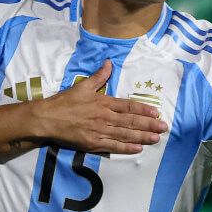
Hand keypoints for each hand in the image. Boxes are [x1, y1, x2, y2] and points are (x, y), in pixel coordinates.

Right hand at [34, 60, 167, 153]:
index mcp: (103, 102)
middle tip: (164, 128)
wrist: (47, 119)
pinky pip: (113, 147)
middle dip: (149, 125)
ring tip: (156, 138)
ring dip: (142, 137)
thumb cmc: (64, 102)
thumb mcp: (82, 85)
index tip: (156, 113)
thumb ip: (99, 76)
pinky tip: (138, 149)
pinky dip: (126, 148)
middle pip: (131, 122)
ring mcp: (99, 131)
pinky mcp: (93, 143)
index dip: (143, 110)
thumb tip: (109, 62)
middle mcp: (104, 117)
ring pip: (125, 135)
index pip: (128, 106)